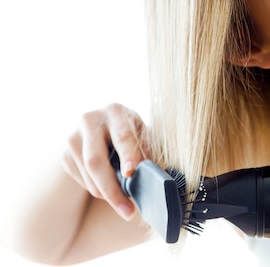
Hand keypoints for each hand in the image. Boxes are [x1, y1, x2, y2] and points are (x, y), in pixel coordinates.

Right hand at [62, 103, 148, 220]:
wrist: (100, 127)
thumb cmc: (130, 132)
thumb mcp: (141, 134)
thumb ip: (145, 150)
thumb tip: (151, 176)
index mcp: (115, 111)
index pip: (122, 136)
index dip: (127, 154)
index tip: (131, 173)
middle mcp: (89, 121)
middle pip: (96, 160)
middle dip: (112, 189)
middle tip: (128, 212)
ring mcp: (73, 138)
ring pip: (89, 175)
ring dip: (108, 194)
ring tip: (125, 206)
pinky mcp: (65, 155)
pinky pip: (83, 181)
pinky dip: (99, 190)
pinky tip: (110, 188)